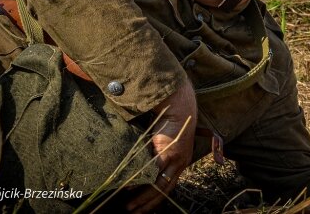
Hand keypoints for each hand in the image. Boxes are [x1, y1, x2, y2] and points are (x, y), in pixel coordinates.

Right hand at [126, 79, 196, 212]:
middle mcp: (180, 163)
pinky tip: (128, 187)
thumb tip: (138, 166)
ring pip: (158, 185)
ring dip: (142, 197)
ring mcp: (175, 160)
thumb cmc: (170, 120)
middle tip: (133, 212)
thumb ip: (155, 154)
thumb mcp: (164, 141)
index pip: (168, 186)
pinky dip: (140, 181)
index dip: (155, 198)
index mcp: (181, 161)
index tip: (142, 208)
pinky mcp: (168, 153)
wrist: (179, 107)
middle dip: (148, 203)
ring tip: (129, 206)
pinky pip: (152, 171)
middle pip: (164, 190)